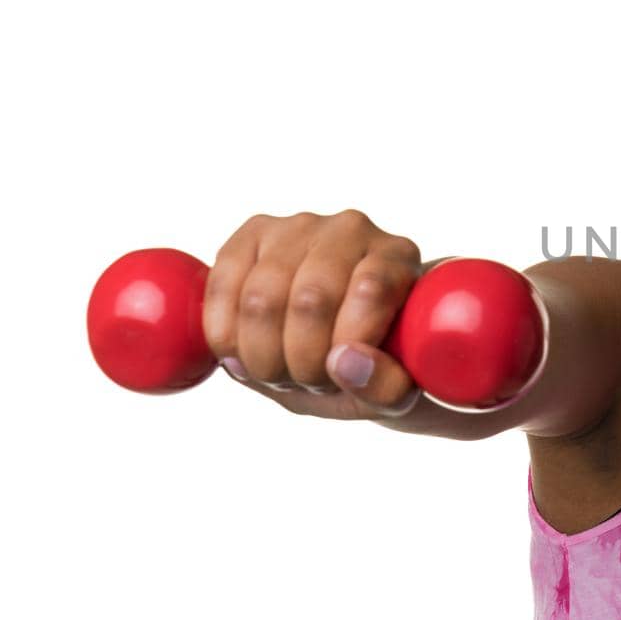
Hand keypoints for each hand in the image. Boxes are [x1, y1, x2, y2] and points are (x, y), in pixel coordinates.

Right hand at [202, 210, 426, 419]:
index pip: (370, 291)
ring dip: (262, 357)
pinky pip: (222, 286)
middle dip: (301, 363)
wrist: (336, 343)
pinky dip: (225, 336)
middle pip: (310, 299)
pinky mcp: (252, 234)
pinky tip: (242, 356)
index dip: (345, 346)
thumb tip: (346, 362)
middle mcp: (351, 229)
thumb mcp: (390, 392)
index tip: (339, 378)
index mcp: (398, 257)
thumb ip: (384, 387)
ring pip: (262, 298)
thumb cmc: (370, 363)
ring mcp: (298, 226)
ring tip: (279, 371)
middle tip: (307, 382)